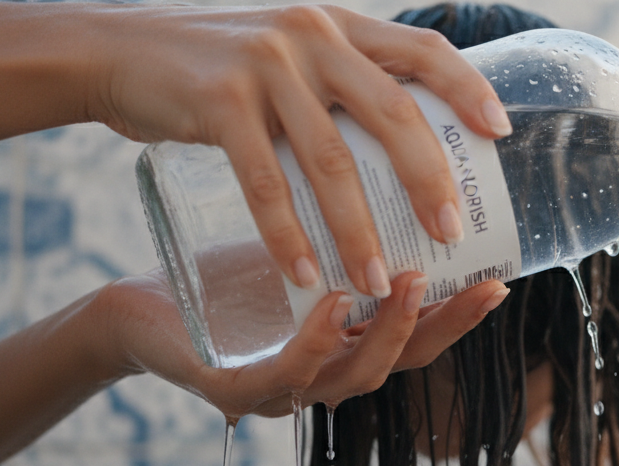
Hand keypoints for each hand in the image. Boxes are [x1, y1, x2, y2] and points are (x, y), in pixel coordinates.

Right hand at [84, 3, 510, 297]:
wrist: (119, 52)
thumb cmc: (222, 68)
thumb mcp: (293, 55)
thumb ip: (345, 83)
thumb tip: (415, 141)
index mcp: (342, 28)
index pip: (424, 50)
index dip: (469, 89)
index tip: (500, 134)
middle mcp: (312, 37)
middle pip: (393, 112)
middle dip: (429, 180)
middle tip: (450, 236)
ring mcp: (266, 66)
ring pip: (332, 161)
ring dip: (360, 231)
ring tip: (380, 284)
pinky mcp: (220, 102)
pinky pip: (267, 181)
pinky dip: (289, 236)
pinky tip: (308, 277)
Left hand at [100, 269, 508, 418]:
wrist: (135, 309)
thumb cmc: (220, 279)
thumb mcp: (295, 250)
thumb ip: (343, 234)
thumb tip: (397, 165)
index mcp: (347, 348)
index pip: (417, 338)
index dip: (461, 316)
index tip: (499, 280)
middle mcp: (325, 376)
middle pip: (401, 362)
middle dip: (445, 327)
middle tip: (482, 287)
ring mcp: (284, 390)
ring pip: (355, 374)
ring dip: (390, 332)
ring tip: (412, 282)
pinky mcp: (235, 388)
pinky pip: (288, 373)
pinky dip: (317, 342)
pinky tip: (335, 303)